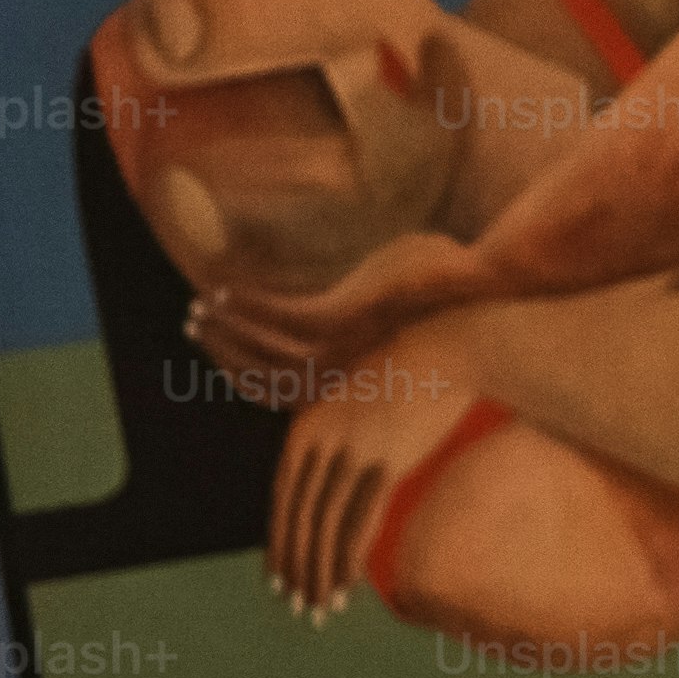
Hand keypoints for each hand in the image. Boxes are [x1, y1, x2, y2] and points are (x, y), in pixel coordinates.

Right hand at [183, 232, 492, 385]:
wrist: (484, 285)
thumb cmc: (444, 295)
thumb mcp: (392, 311)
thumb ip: (362, 316)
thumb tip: (348, 305)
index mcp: (353, 381)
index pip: (283, 393)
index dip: (243, 374)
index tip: (216, 351)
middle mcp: (343, 376)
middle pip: (264, 379)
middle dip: (225, 353)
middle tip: (193, 326)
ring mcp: (344, 350)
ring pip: (263, 350)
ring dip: (226, 328)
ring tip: (199, 308)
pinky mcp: (345, 319)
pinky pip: (278, 316)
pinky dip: (245, 305)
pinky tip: (223, 288)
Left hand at [262, 356, 485, 622]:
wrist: (447, 350)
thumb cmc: (408, 376)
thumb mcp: (356, 403)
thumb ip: (338, 440)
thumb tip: (339, 480)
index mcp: (305, 427)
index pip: (282, 499)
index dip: (279, 544)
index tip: (277, 581)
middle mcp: (320, 441)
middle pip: (298, 518)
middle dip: (295, 569)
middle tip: (296, 607)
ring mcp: (351, 451)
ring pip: (324, 526)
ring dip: (319, 573)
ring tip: (320, 608)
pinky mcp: (386, 461)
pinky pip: (358, 522)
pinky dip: (347, 559)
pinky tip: (346, 585)